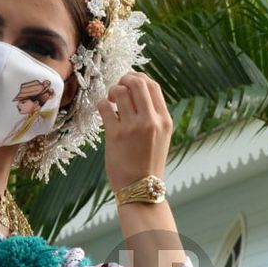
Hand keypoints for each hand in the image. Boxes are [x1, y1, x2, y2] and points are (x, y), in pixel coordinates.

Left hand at [97, 72, 172, 189]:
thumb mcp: (161, 137)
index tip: (130, 80)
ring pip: (119, 91)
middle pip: (137, 83)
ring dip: (112, 92)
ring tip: (111, 102)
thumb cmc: (148, 163)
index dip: (139, 78)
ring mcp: (133, 127)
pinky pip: (105, 106)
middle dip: (124, 79)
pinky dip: (102, 104)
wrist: (140, 189)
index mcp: (165, 120)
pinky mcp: (115, 135)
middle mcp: (151, 121)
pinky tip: (105, 112)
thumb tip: (137, 91)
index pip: (153, 86)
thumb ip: (153, 116)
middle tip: (117, 88)